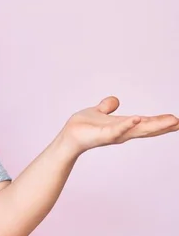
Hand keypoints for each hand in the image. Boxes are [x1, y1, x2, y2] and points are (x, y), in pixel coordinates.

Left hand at [60, 96, 178, 155]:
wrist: (68, 136)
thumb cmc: (82, 127)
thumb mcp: (98, 111)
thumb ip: (107, 106)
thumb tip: (116, 100)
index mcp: (123, 125)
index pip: (146, 123)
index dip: (161, 122)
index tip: (177, 120)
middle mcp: (122, 132)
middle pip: (147, 128)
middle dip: (164, 125)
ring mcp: (114, 134)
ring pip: (137, 129)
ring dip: (154, 125)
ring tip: (171, 120)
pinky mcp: (103, 134)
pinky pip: (117, 129)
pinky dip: (128, 124)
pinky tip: (138, 118)